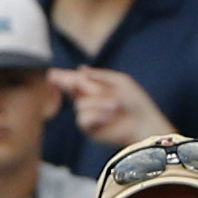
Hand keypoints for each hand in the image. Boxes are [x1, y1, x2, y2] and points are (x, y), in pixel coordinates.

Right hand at [50, 67, 175, 146]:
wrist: (145, 124)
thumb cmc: (137, 103)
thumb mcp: (121, 81)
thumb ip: (100, 76)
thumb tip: (80, 69)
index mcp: (97, 87)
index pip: (76, 79)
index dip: (63, 76)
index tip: (51, 73)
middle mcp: (90, 100)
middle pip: (69, 88)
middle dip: (64, 81)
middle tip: (54, 76)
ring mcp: (89, 114)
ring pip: (81, 104)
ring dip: (99, 102)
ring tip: (116, 105)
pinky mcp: (90, 129)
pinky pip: (83, 118)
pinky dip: (96, 115)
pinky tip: (108, 115)